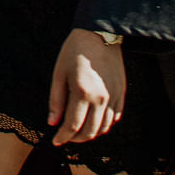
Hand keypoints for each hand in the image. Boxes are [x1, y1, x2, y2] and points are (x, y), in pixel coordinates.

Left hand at [47, 28, 125, 145]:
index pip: (73, 125)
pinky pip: (115, 117)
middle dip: (76, 138)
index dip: (63, 137)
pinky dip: (104, 124)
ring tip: (79, 130)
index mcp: (82, 92)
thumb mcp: (59, 72)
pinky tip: (95, 121)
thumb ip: (56, 100)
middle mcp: (100, 97)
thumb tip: (52, 122)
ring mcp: (114, 96)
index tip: (56, 141)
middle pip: (90, 131)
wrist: (99, 33)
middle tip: (66, 136)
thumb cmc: (75, 51)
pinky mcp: (121, 92)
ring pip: (104, 127)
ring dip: (90, 133)